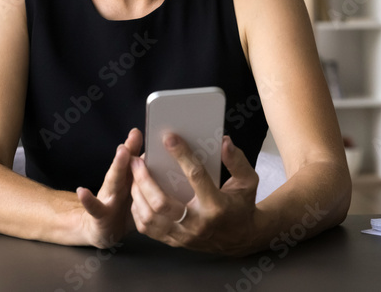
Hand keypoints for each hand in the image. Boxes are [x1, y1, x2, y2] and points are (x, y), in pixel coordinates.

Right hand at [75, 128, 141, 248]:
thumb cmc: (123, 207)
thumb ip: (146, 174)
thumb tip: (164, 158)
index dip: (138, 145)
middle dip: (131, 149)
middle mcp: (117, 184)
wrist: (101, 229)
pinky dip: (88, 200)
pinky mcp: (100, 213)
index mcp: (129, 179)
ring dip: (117, 166)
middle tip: (135, 135)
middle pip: (125, 165)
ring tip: (122, 152)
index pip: (134, 160)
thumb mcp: (135, 189)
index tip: (143, 130)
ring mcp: (108, 196)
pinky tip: (82, 192)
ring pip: (113, 181)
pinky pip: (95, 207)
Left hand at [129, 134, 259, 254]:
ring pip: (150, 217)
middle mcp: (197, 223)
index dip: (181, 155)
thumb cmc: (242, 206)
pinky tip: (136, 193)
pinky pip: (148, 228)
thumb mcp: (248, 182)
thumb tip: (224, 142)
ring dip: (137, 193)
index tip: (169, 138)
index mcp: (216, 206)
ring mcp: (183, 236)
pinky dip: (138, 210)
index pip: (196, 177)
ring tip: (133, 174)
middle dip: (144, 179)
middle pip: (161, 202)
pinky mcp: (174, 242)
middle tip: (136, 160)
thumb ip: (237, 161)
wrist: (241, 239)